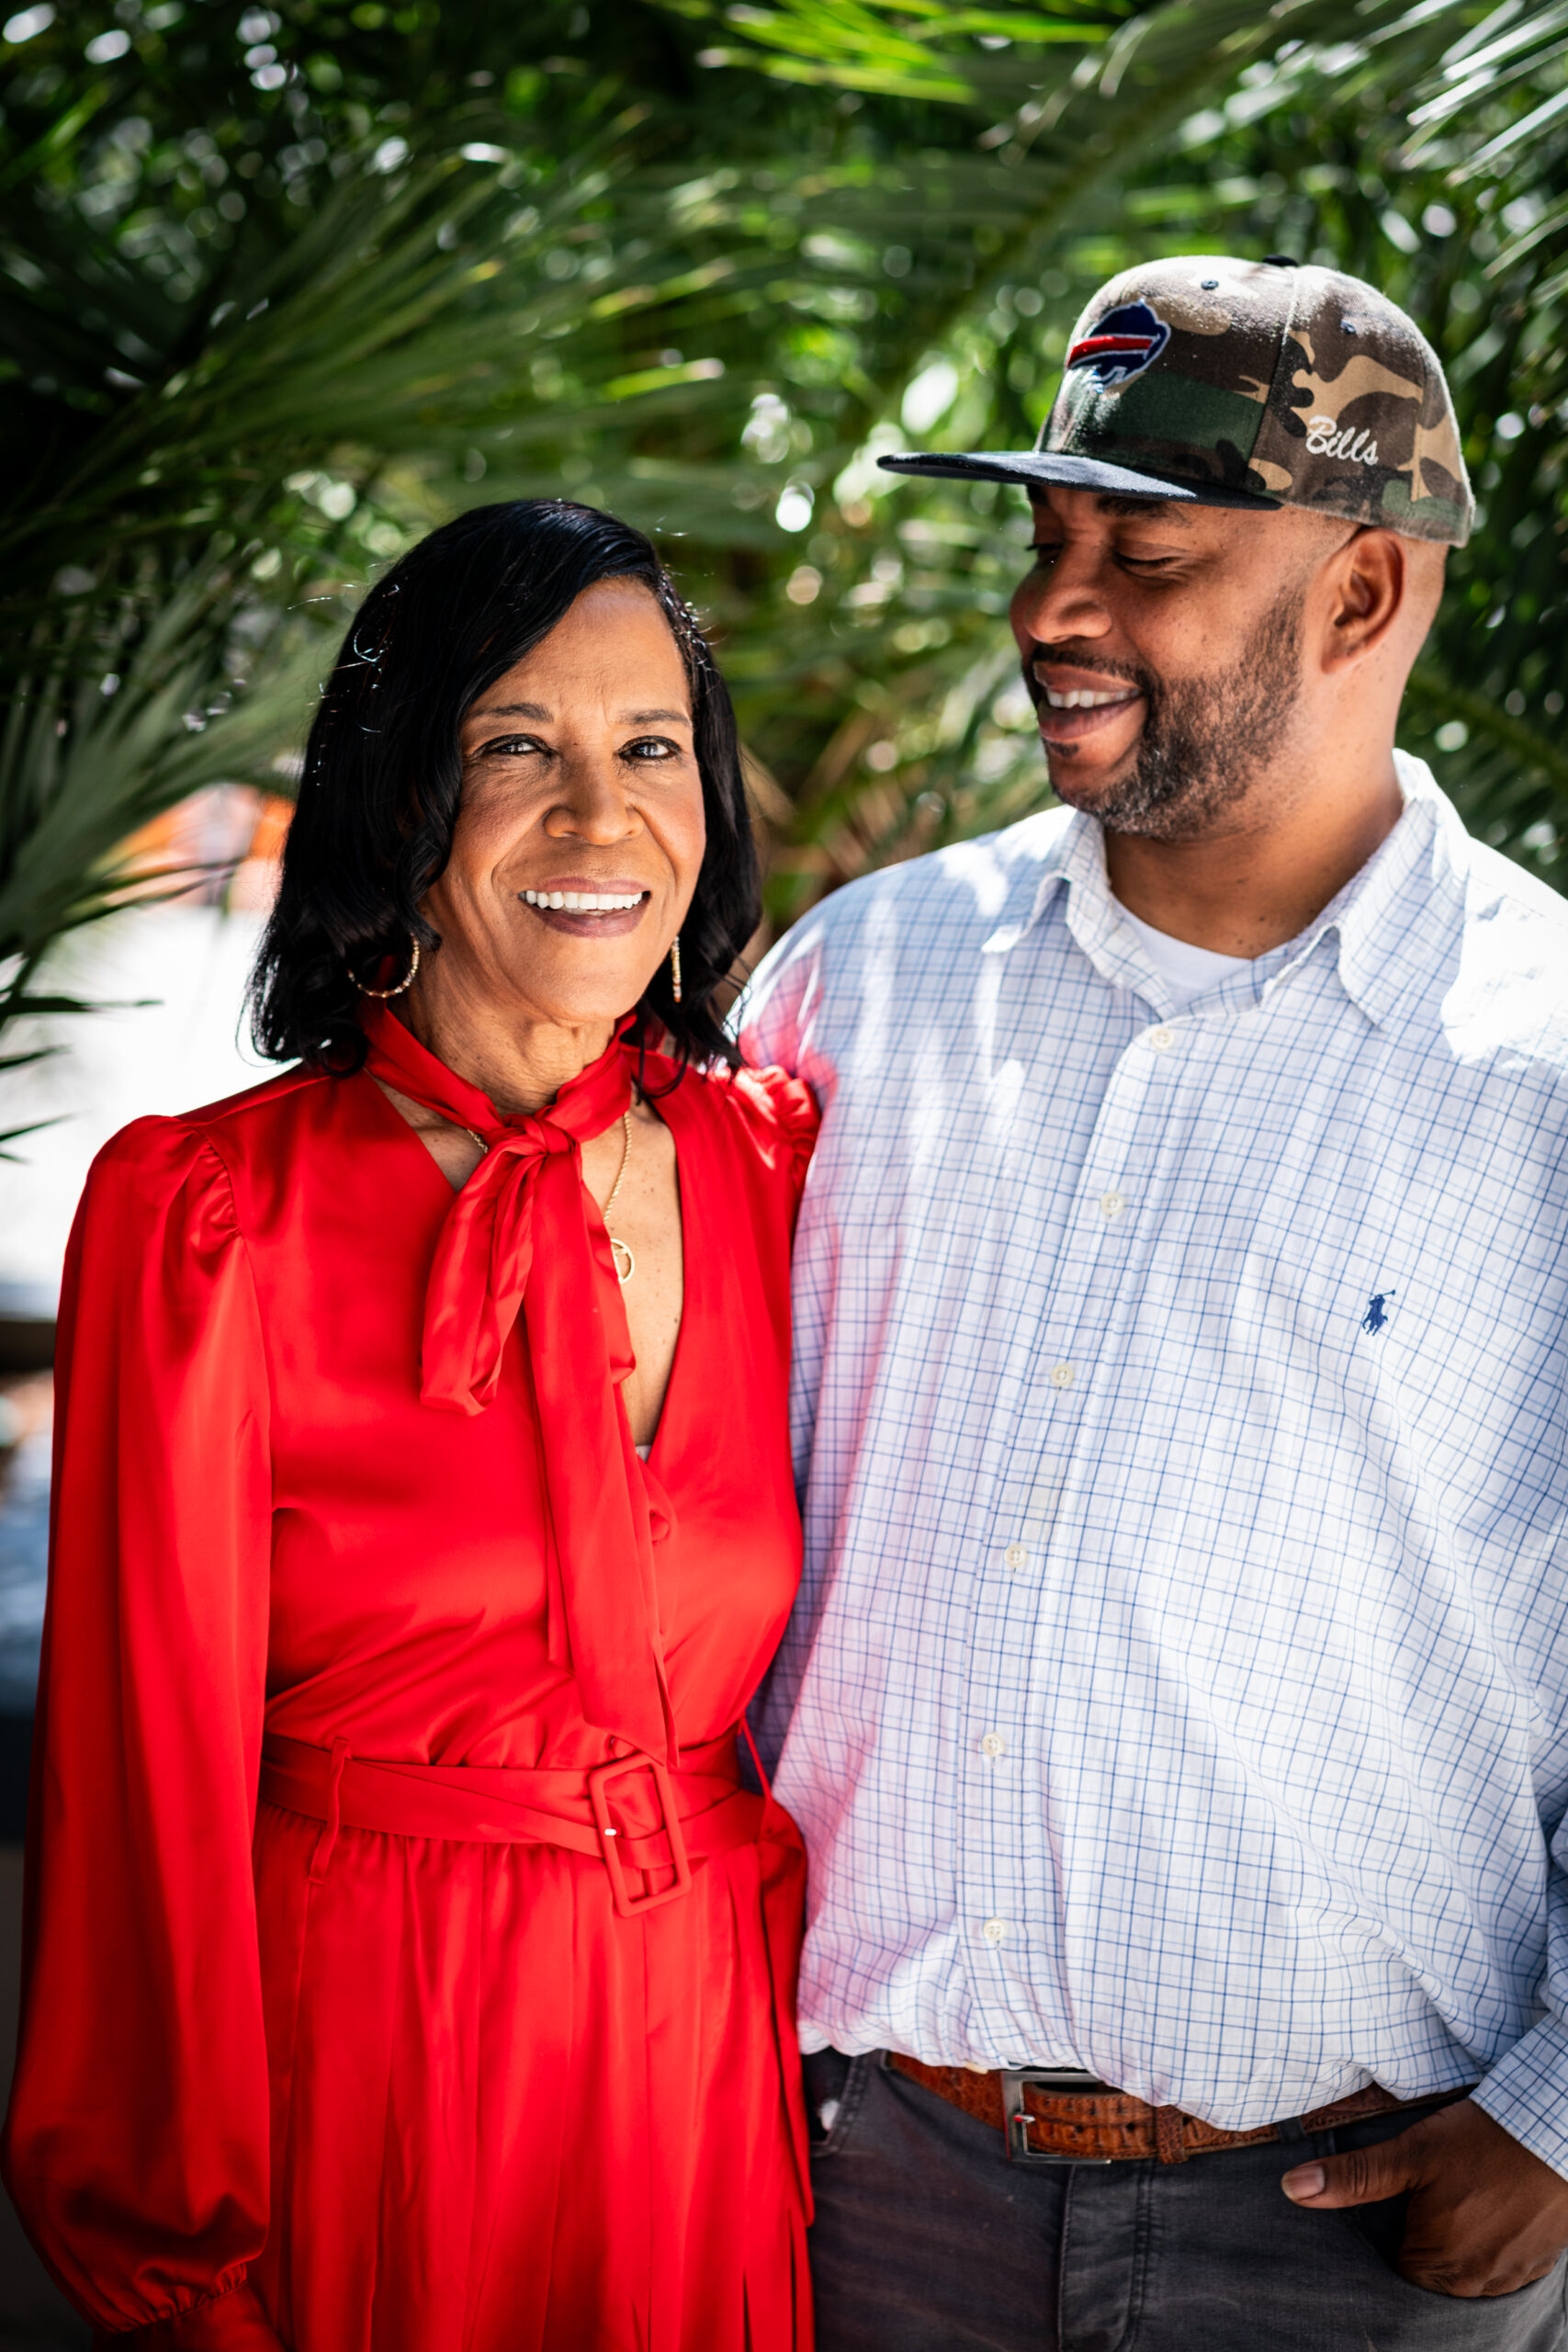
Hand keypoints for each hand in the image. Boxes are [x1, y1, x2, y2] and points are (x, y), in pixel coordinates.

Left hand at [1282, 2098, 1567, 2296]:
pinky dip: (1492, 2245)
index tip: (1398, 2205)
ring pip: (1466, 2275)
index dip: (1391, 2234)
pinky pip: (1501, 2269)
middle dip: (1424, 2241)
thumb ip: (1353, 2177)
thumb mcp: (1411, 2153)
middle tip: (1431, 2197)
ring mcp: (1508, 2278)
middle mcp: (1472, 2283)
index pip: (1393, 2269)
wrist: (1553, 2132)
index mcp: (1435, 2262)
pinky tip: (1491, 2210)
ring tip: (1461, 2200)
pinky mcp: (1536, 2266)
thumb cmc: (1480, 2141)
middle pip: (1429, 2275)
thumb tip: (1293, 2188)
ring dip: (1459, 2246)